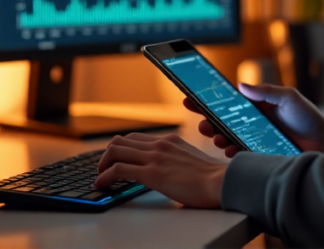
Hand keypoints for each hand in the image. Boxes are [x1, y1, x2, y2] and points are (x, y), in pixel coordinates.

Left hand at [95, 132, 227, 207]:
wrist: (222, 182)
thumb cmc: (213, 178)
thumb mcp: (193, 161)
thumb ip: (178, 161)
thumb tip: (172, 174)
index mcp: (170, 141)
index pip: (136, 138)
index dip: (121, 148)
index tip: (116, 159)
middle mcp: (160, 144)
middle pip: (121, 141)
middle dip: (108, 154)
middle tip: (104, 168)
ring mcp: (155, 157)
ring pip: (115, 151)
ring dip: (103, 163)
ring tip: (100, 175)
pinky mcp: (152, 173)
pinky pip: (119, 170)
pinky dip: (105, 176)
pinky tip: (102, 184)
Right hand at [183, 82, 323, 157]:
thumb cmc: (308, 117)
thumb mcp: (289, 98)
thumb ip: (267, 91)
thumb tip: (242, 85)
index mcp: (255, 106)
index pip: (226, 102)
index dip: (207, 100)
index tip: (190, 98)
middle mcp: (250, 122)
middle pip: (221, 121)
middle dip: (207, 122)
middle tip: (202, 123)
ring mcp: (253, 138)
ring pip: (226, 138)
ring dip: (217, 137)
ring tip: (216, 137)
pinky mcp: (258, 154)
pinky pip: (239, 154)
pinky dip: (231, 152)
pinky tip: (229, 150)